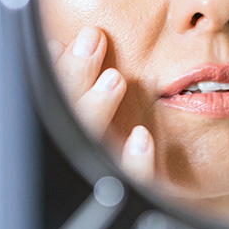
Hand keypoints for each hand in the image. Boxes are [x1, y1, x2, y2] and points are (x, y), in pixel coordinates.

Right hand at [49, 25, 153, 182]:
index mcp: (76, 125)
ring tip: (114, 79)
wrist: (172, 188)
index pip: (56, 95)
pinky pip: (134, 179)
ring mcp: (111, 168)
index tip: (61, 41)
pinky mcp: (140, 186)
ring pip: (96, 144)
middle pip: (70, 114)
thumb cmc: (131, 135)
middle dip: (75, 75)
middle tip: (91, 44)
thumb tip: (72, 40)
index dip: (57, 68)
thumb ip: (88, 76)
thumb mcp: (109, 99)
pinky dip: (135, 161)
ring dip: (98, 108)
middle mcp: (88, 147)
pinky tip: (142, 138)